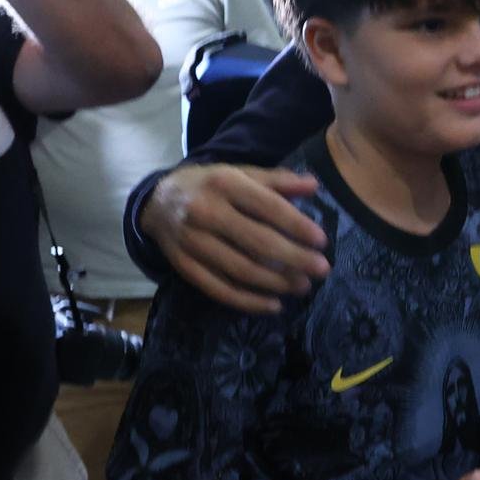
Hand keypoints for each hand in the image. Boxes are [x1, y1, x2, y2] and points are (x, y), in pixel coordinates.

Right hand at [141, 163, 330, 313]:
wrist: (158, 201)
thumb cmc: (210, 185)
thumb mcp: (241, 173)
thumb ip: (277, 180)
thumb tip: (314, 185)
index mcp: (224, 184)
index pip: (267, 207)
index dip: (296, 225)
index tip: (322, 241)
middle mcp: (205, 212)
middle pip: (256, 242)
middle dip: (294, 258)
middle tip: (321, 269)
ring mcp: (192, 242)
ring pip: (240, 269)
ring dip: (276, 282)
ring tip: (303, 286)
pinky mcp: (184, 267)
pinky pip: (219, 289)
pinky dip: (248, 301)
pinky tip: (273, 305)